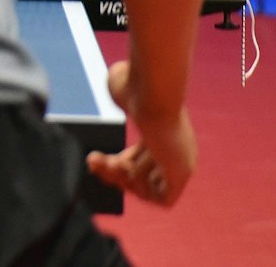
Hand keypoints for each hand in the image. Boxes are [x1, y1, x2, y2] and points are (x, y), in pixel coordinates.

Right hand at [86, 60, 196, 206]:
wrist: (150, 94)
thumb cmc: (135, 87)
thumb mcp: (122, 88)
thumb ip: (120, 91)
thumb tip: (116, 77)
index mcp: (163, 133)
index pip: (142, 160)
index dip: (117, 164)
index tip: (95, 158)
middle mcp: (174, 150)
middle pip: (144, 176)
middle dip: (114, 173)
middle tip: (92, 161)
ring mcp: (181, 162)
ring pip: (150, 188)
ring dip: (123, 181)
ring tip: (109, 163)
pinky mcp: (183, 172)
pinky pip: (164, 199)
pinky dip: (143, 191)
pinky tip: (129, 171)